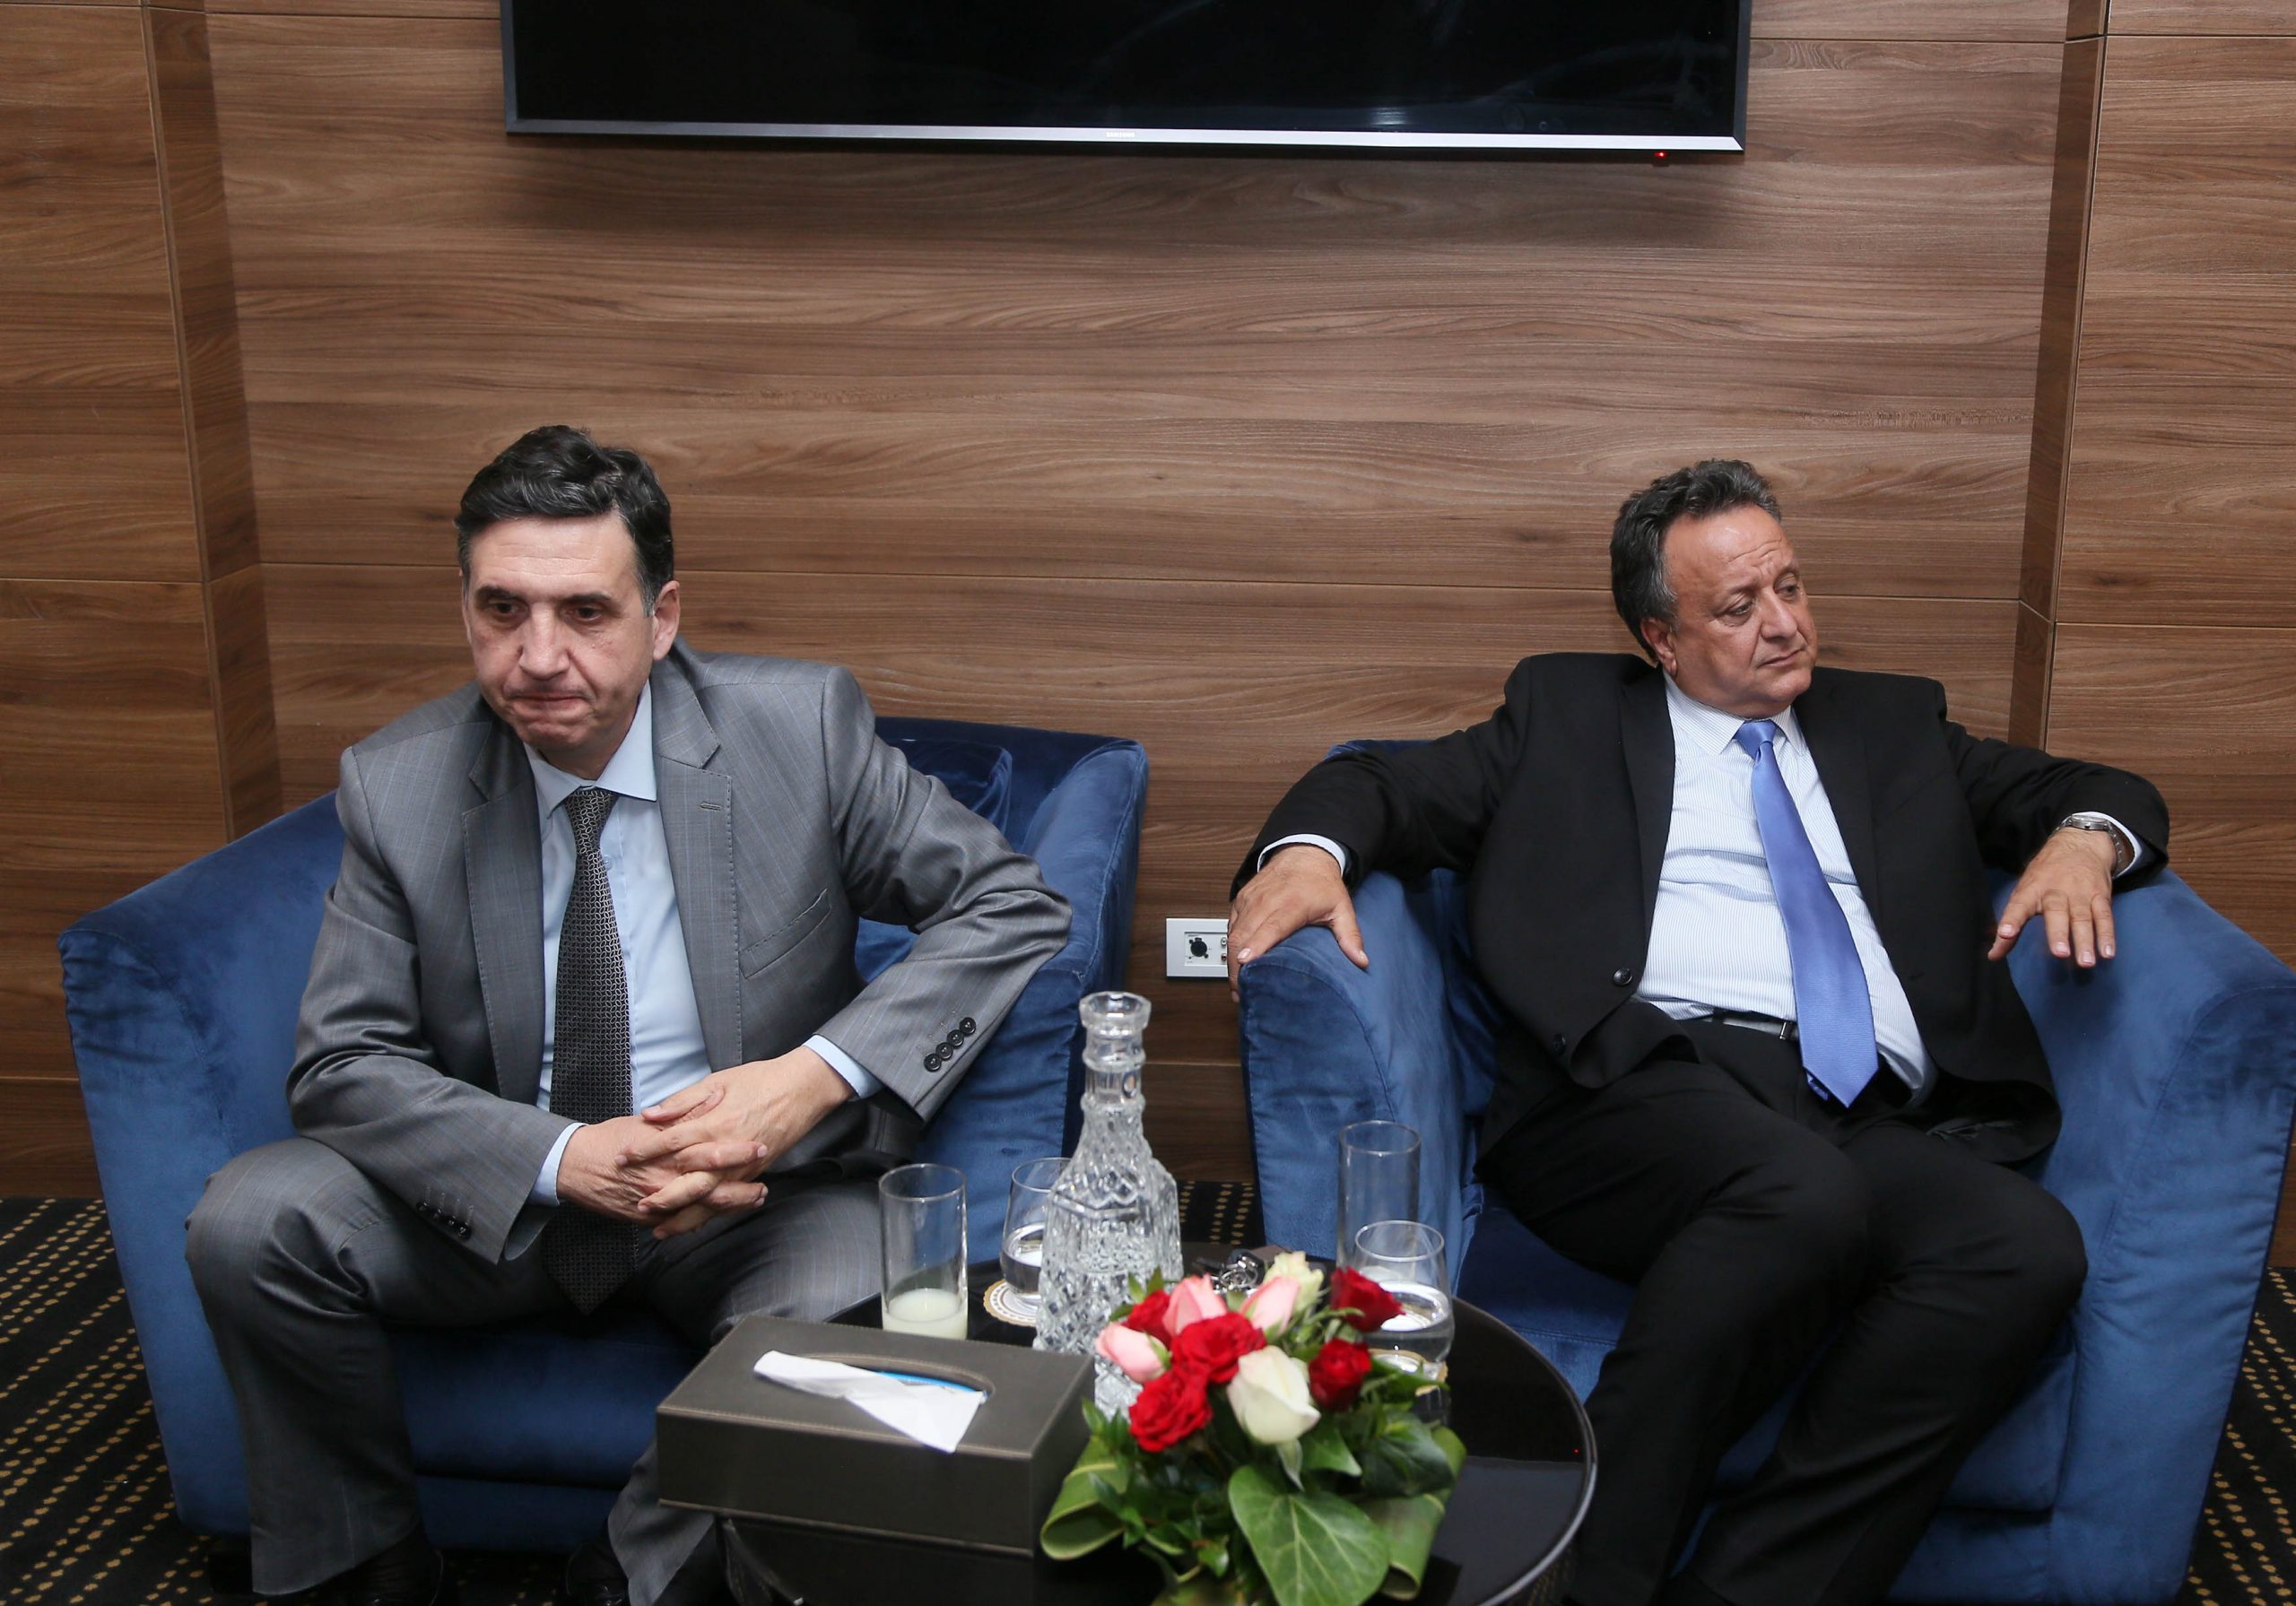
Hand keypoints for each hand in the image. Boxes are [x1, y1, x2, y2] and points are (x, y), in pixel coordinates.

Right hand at [553, 1096, 765, 1226]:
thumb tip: (714, 1102)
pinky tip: (723, 1213)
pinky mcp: (648, 1219)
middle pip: (713, 1187)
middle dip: (742, 1189)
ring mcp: (657, 1203)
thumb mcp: (647, 1121)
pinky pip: (682, 1222)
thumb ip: (681, 1113)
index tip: (762, 1147)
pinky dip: (704, 1218)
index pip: (711, 1151)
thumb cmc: (610, 1138)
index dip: (739, 1152)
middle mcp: (665, 1179)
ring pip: (702, 1209)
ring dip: (730, 1206)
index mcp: (667, 1150)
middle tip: (764, 1186)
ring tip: (754, 1198)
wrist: (573, 1166)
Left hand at [620, 1046, 853, 1237]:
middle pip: (689, 1181)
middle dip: (662, 1195)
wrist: (803, 1089)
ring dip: (684, 1216)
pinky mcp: (755, 1172)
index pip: (671, 1141)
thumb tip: (650, 1115)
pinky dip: (709, 1214)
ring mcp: (743, 1165)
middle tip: (638, 1204)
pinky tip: (694, 1222)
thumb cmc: (760, 1080)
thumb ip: (682, 1101)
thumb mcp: (717, 1081)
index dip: (644, 1151)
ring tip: (660, 1228)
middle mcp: (728, 1150)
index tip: (621, 1158)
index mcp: (716, 1123)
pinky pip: (728, 1200)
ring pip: (709, 1200)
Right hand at [1227, 843, 1367, 1002]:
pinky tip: (1236, 965)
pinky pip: (1231, 926)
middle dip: (1238, 967)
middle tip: (1242, 994)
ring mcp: (1250, 900)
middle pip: (1243, 935)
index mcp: (1292, 903)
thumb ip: (1350, 936)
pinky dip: (1230, 947)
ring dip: (1231, 961)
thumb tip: (1361, 961)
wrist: (1304, 854)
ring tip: (1238, 987)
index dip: (1256, 946)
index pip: (1270, 927)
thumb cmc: (1321, 883)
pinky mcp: (1241, 900)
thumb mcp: (1341, 907)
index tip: (1246, 964)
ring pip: (1233, 933)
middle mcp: (1266, 901)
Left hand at [1988, 827, 2119, 966]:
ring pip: (2082, 917)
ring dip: (2085, 940)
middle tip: (2059, 953)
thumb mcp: (2025, 891)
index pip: (2018, 905)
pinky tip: (2108, 952)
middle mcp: (2055, 890)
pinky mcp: (2100, 895)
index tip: (2004, 934)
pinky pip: (2104, 916)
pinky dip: (2107, 935)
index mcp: (2032, 889)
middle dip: (2058, 933)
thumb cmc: (2045, 875)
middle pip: (2056, 912)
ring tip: (2086, 962)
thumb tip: (1994, 955)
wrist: (2080, 844)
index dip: (2011, 919)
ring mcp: (2080, 892)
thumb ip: (2012, 924)